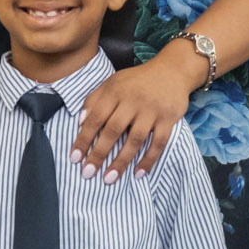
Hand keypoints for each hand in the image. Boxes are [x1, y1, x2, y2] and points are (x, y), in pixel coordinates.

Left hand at [71, 48, 200, 182]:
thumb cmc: (137, 80)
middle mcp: (132, 101)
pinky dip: (148, 160)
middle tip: (88, 173)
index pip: (95, 117)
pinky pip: (158, 143)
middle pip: (112, 130)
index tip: (75, 157)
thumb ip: (95, 99)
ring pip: (134, 139)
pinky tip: (138, 174)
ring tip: (109, 179)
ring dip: (121, 161)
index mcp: (115, 91)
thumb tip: (79, 122)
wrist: (172, 70)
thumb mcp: (113, 82)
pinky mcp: (168, 119)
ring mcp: (152, 110)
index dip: (84, 138)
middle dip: (99, 153)